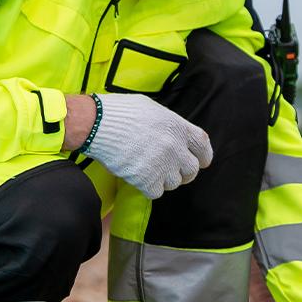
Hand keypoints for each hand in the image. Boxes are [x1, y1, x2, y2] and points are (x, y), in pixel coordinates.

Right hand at [81, 93, 212, 198]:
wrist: (97, 124)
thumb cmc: (120, 112)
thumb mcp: (151, 109)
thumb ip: (168, 124)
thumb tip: (173, 135)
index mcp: (178, 126)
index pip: (203, 145)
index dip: (204, 156)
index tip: (202, 162)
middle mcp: (175, 147)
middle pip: (192, 169)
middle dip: (184, 173)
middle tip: (172, 171)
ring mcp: (162, 165)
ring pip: (174, 183)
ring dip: (163, 180)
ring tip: (149, 170)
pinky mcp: (147, 180)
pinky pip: (156, 192)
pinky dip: (148, 188)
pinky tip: (138, 177)